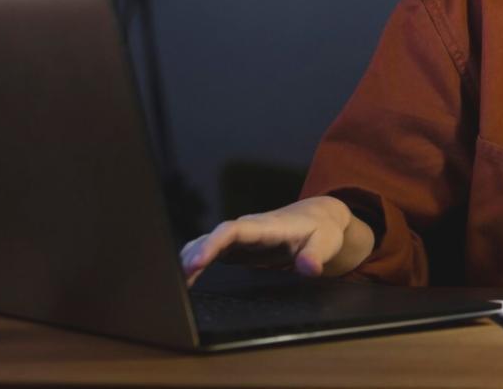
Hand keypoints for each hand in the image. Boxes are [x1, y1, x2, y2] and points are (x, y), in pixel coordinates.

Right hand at [178, 196, 369, 286]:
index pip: (232, 231)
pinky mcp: (239, 248)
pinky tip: (185, 279)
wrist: (320, 218)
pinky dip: (196, 262)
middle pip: (213, 237)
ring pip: (208, 243)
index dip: (212, 244)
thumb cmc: (322, 230)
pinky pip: (212, 252)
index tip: (197, 262)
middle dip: (193, 256)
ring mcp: (241, 238)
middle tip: (177, 280)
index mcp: (266, 226)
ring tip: (175, 284)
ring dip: (190, 259)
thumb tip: (308, 268)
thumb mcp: (326, 242)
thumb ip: (316, 255)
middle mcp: (248, 229)